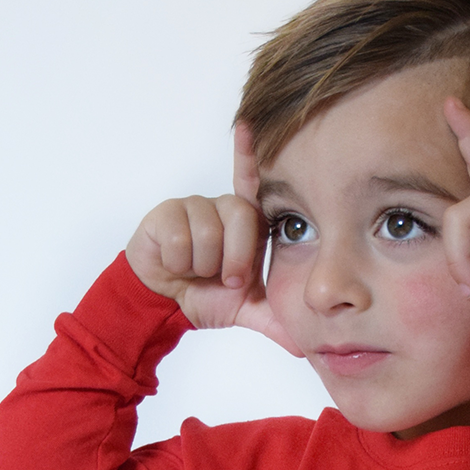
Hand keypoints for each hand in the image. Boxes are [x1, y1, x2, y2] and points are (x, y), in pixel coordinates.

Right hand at [124, 126, 300, 354]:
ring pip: (210, 231)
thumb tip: (307, 345)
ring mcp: (192, 207)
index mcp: (245, 223)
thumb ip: (277, 321)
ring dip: (203, 265)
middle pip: (241, 218)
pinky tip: (174, 263)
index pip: (254, 182)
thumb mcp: (246, 310)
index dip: (252, 153)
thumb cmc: (204, 296)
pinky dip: (180, 261)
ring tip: (195, 271)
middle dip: (232, 261)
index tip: (250, 124)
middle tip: (221, 278)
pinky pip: (182, 237)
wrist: (162, 305)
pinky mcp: (165, 214)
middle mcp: (222, 208)